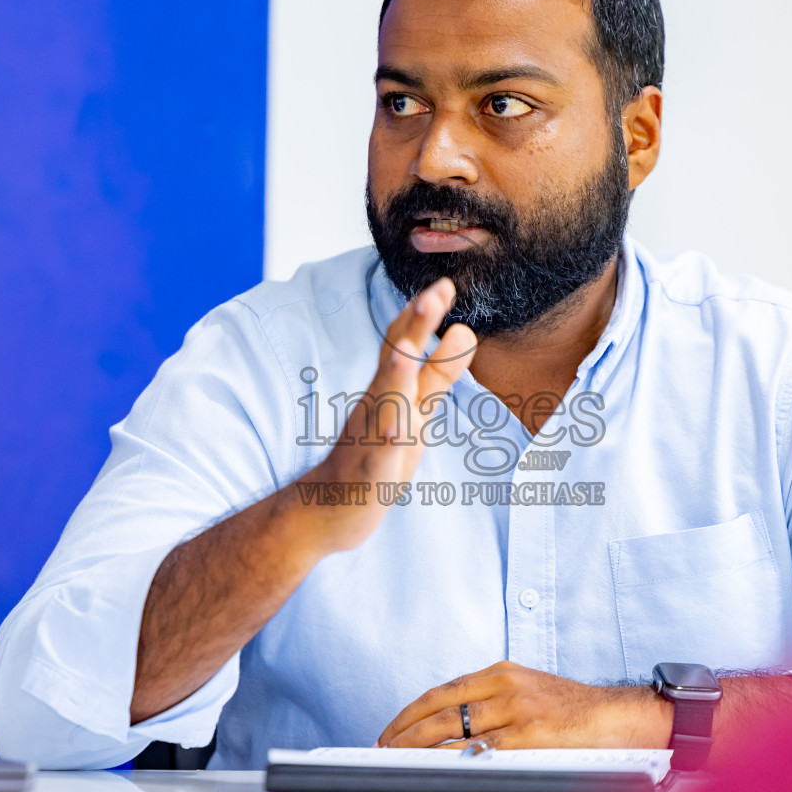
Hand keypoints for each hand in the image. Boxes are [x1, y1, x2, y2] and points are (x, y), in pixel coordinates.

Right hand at [303, 277, 476, 555]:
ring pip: (384, 403)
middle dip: (414, 326)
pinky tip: (393, 434)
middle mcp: (377, 405)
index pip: (403, 341)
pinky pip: (377, 457)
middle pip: (395, 359)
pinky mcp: (369, 472)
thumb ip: (437, 374)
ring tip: (409, 349)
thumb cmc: (374, 454)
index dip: (422, 312)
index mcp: (389, 389)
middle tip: (435, 291)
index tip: (444, 282)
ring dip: (397, 375)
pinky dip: (384, 443)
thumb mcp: (414, 411)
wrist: (326, 509)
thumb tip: (464, 332)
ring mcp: (369, 437)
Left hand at [375, 661, 672, 749]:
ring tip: (399, 758)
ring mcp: (516, 709)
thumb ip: (493, 701)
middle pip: (440, 707)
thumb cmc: (574, 709)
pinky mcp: (529, 734)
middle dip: (405, 729)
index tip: (393, 728)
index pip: (443, 691)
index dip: (412, 712)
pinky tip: (437, 766)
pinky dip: (456, 756)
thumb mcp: (528, 691)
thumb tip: (454, 726)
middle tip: (384, 746)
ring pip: (454, 726)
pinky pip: (483, 748)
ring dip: (420, 745)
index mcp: (501, 673)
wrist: (616, 716)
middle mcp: (504, 686)